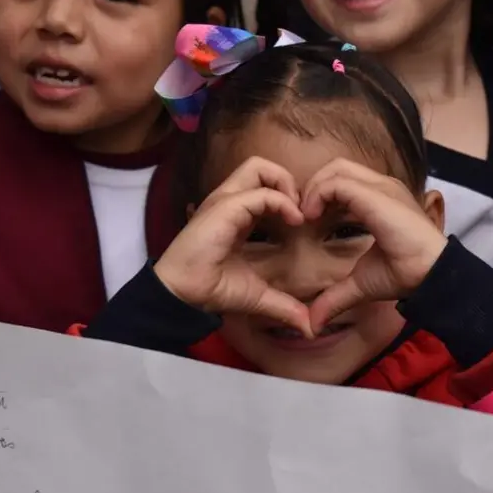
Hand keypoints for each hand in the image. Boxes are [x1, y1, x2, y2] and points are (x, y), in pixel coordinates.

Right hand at [154, 157, 312, 336]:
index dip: (286, 196)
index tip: (301, 222)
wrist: (184, 293)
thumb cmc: (212, 289)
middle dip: (287, 180)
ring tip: (296, 212)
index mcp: (235, 214)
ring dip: (285, 184)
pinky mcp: (225, 207)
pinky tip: (294, 222)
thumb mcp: (257, 295)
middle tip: (300, 210)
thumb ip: (284, 305)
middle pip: (260, 166)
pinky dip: (282, 202)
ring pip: (259, 167)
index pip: (263, 185)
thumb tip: (309, 326)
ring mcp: (225, 200)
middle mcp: (229, 200)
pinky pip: (261, 193)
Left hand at [301, 159, 447, 332]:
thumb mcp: (360, 284)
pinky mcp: (376, 196)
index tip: (307, 221)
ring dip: (313, 189)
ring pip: (335, 169)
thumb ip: (335, 297)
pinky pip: (337, 183)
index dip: (320, 194)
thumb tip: (314, 323)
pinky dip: (318, 195)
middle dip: (314, 186)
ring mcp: (381, 187)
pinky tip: (312, 218)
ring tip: (306, 216)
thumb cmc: (404, 274)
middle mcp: (381, 186)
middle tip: (302, 214)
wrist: (431, 275)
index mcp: (380, 199)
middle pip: (336, 166)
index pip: (343, 179)